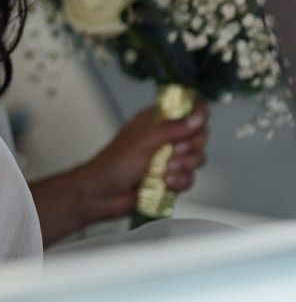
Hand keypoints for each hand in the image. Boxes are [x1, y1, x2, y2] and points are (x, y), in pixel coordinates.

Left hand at [78, 101, 208, 225]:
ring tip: (164, 171)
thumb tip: (196, 117)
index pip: (186, 107)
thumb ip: (171, 128)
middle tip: (175, 150)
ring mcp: (170, 158)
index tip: (197, 123)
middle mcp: (165, 136)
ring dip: (184, 166)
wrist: (102, 195)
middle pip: (199, 133)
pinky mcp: (172, 177)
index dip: (197, 112)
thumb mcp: (143, 142)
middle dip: (191, 145)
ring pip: (197, 157)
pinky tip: (164, 183)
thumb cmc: (114, 164)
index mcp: (156, 119)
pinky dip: (179, 182)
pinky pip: (190, 178)